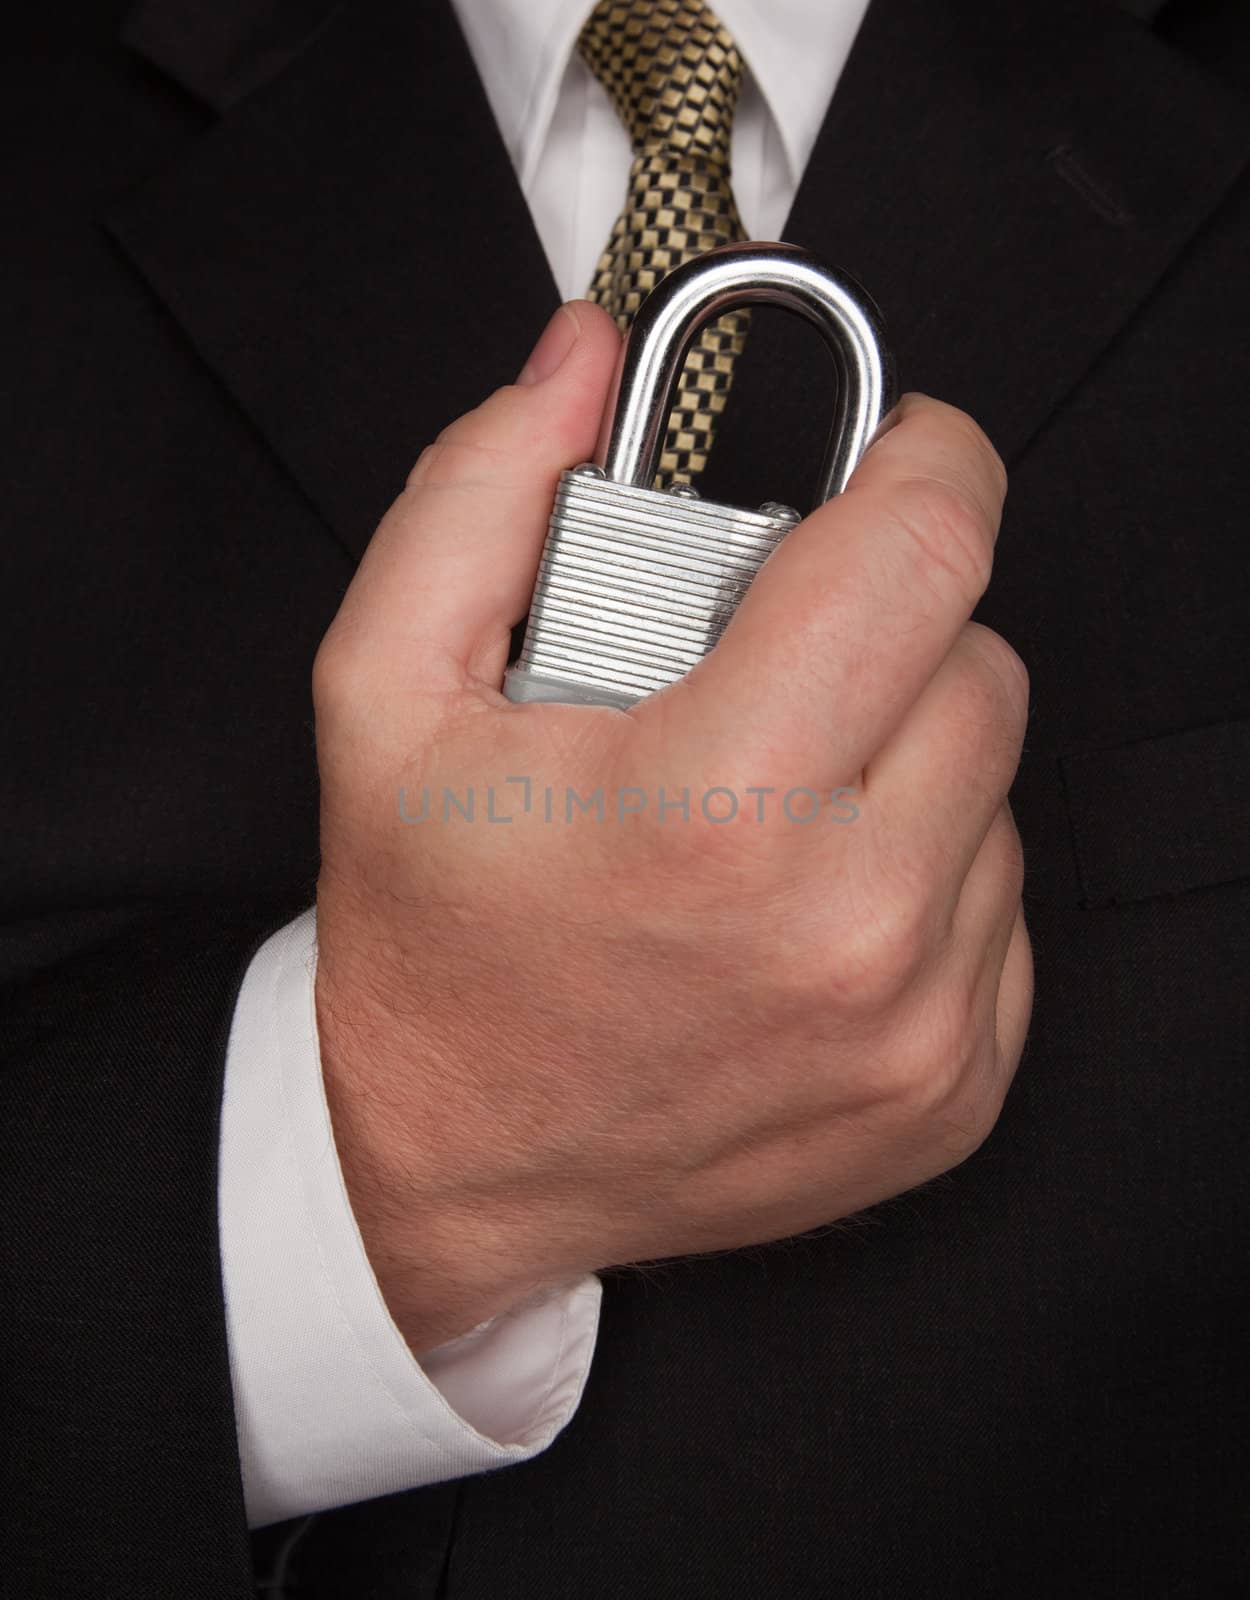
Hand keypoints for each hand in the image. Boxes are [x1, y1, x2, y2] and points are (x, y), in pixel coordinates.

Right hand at [312, 301, 1032, 1353]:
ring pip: (1001, 793)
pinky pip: (1002, 912)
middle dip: (894, 630)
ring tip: (777, 798)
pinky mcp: (949, 1093)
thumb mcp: (386, 695)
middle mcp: (847, 929)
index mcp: (716, 806)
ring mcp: (915, 1027)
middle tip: (779, 666)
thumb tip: (579, 365)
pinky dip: (928, 876)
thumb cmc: (428, 941)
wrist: (450, 1165)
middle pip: (980, 670)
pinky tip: (811, 899)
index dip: (931, 461)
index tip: (908, 450)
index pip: (922, 557)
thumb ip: (479, 497)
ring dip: (908, 758)